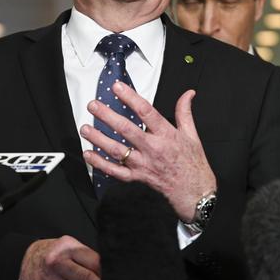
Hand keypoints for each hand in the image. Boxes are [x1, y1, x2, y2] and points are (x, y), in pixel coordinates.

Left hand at [81, 82, 215, 221]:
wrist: (194, 191)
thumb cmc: (192, 163)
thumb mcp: (192, 134)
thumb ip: (185, 112)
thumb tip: (188, 93)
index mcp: (166, 135)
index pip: (146, 111)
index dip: (130, 98)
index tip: (118, 87)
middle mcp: (152, 148)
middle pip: (126, 129)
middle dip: (107, 116)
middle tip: (94, 106)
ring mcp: (143, 164)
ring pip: (117, 150)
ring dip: (99, 139)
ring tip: (85, 128)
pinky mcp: (137, 177)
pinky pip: (116, 171)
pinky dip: (101, 164)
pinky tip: (89, 154)